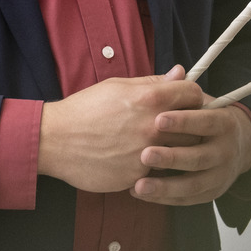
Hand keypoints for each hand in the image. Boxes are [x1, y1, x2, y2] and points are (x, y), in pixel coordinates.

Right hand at [38, 66, 203, 192]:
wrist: (56, 141)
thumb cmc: (85, 109)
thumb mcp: (117, 86)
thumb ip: (153, 82)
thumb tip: (179, 74)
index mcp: (149, 98)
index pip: (193, 94)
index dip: (193, 96)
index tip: (188, 102)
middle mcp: (153, 126)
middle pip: (195, 126)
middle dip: (191, 125)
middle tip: (178, 126)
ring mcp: (147, 154)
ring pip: (180, 153)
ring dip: (175, 149)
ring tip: (160, 144)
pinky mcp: (138, 176)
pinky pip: (157, 172)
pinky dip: (152, 167)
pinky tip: (137, 160)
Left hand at [130, 100, 250, 205]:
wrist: (240, 146)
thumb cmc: (209, 119)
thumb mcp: (204, 103)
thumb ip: (186, 92)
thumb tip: (176, 70)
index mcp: (224, 123)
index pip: (205, 122)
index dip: (183, 121)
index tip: (158, 120)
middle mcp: (225, 151)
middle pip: (199, 157)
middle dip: (171, 157)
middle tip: (145, 154)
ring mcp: (220, 175)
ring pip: (193, 185)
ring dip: (165, 186)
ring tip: (138, 184)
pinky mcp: (210, 194)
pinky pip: (187, 199)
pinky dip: (163, 198)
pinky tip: (139, 191)